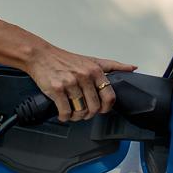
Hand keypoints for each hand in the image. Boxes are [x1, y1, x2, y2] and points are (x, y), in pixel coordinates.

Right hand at [0, 18, 137, 121]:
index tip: (101, 109)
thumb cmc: (65, 59)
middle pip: (94, 108)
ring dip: (76, 117)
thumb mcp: (91, 60)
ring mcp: (70, 83)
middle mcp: (84, 76)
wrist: (40, 55)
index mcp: (95, 70)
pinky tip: (63, 113)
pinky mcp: (56, 89)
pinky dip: (64, 116)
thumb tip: (132, 68)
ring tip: (72, 112)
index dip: (106, 108)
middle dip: (89, 114)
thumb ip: (113, 65)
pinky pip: (65, 112)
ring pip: (80, 111)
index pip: (109, 97)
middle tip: (83, 112)